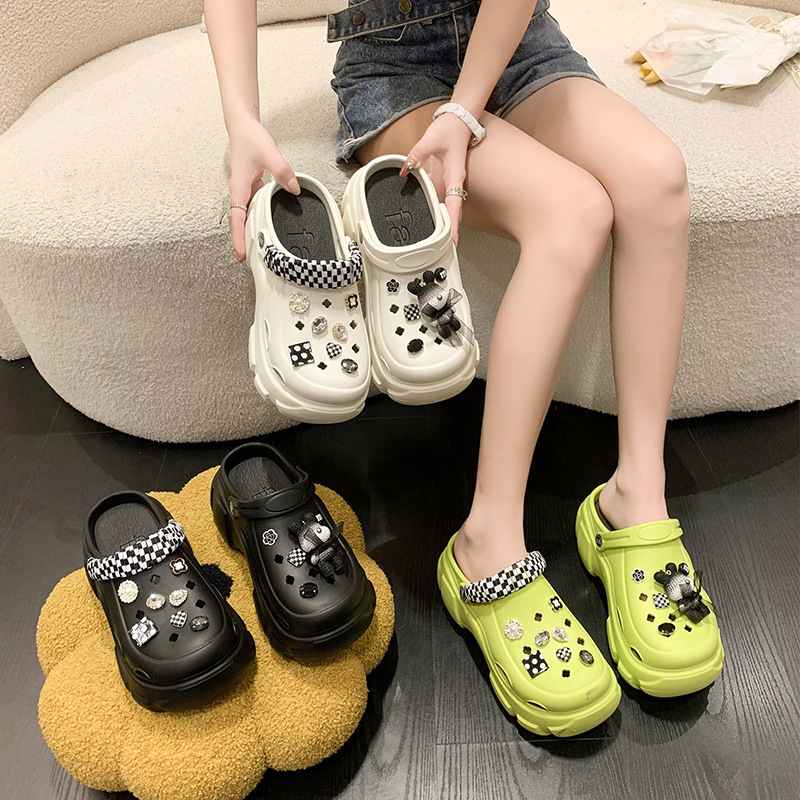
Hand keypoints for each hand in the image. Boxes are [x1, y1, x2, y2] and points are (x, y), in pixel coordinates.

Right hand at [228, 116, 299, 260]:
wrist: (243, 126)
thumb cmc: (250, 138)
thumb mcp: (269, 154)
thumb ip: (283, 172)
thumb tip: (294, 189)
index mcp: (239, 187)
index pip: (237, 218)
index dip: (238, 237)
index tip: (241, 254)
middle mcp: (240, 192)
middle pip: (239, 222)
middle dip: (243, 241)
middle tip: (251, 260)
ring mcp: (245, 191)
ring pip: (246, 216)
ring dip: (250, 231)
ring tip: (259, 248)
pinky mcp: (251, 188)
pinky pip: (253, 207)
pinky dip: (258, 218)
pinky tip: (267, 225)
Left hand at [399, 112, 471, 245]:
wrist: (457, 120)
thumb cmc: (449, 130)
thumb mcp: (430, 140)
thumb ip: (416, 155)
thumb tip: (405, 169)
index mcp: (454, 177)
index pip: (454, 206)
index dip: (453, 224)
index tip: (452, 240)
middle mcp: (452, 184)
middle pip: (452, 213)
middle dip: (449, 232)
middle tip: (444, 251)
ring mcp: (447, 183)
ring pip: (445, 208)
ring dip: (441, 224)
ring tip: (434, 242)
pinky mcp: (441, 180)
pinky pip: (436, 198)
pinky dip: (432, 210)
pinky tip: (423, 219)